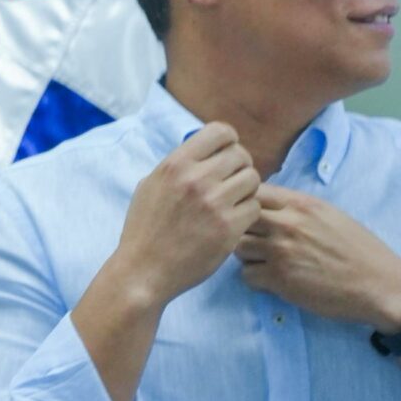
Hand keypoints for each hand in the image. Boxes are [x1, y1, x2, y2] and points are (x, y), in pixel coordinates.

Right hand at [112, 122, 260, 305]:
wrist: (145, 268)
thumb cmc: (145, 228)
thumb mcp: (150, 185)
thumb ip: (177, 167)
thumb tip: (202, 152)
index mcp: (175, 164)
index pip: (220, 132)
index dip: (229, 142)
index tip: (225, 156)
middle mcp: (196, 179)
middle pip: (241, 156)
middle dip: (240, 168)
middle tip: (231, 184)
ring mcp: (214, 203)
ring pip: (253, 180)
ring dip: (246, 190)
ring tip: (233, 203)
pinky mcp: (229, 228)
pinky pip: (255, 207)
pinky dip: (248, 213)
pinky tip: (234, 221)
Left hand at [238, 184, 400, 331]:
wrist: (381, 286)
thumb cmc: (360, 250)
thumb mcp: (329, 215)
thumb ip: (295, 208)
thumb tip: (265, 203)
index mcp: (300, 204)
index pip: (252, 191)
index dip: (245, 203)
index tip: (251, 215)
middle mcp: (287, 223)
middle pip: (237, 217)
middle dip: (240, 229)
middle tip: (255, 241)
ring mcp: (281, 251)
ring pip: (237, 247)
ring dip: (247, 256)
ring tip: (265, 262)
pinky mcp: (280, 279)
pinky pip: (246, 275)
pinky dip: (256, 279)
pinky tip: (273, 280)